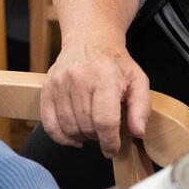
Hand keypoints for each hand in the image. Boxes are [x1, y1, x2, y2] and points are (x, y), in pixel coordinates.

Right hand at [40, 38, 150, 156]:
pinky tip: (73, 136)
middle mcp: (78, 78)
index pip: (104, 120)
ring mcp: (59, 83)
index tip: (112, 148)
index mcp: (104, 76)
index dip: (110, 142)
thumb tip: (138, 131)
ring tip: (91, 130)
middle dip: (97, 137)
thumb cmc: (114, 63)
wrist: (89, 40)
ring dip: (81, 137)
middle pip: (86, 126)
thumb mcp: (138, 80)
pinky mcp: (47, 88)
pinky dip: (61, 136)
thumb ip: (141, 107)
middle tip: (104, 132)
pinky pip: (48, 123)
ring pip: (68, 127)